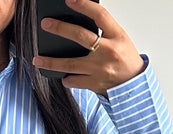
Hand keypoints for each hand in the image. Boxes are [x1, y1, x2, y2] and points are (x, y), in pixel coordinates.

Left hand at [32, 0, 146, 97]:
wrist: (135, 86)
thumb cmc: (126, 60)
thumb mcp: (120, 39)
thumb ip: (103, 31)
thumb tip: (79, 20)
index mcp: (117, 36)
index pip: (99, 15)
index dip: (83, 5)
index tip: (69, 0)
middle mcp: (108, 52)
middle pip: (80, 36)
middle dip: (60, 29)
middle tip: (45, 24)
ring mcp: (100, 70)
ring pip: (71, 64)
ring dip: (52, 62)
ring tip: (37, 59)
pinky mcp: (95, 84)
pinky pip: (75, 81)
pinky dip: (67, 79)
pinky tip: (63, 76)